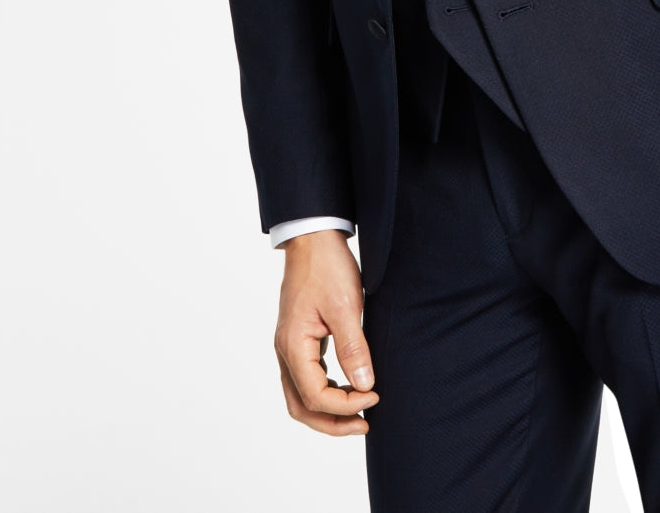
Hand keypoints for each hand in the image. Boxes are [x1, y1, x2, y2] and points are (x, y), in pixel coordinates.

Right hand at [273, 229, 379, 434]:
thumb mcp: (345, 306)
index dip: (345, 405)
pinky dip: (326, 390)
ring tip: (359, 410)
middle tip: (364, 422)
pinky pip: (307, 377)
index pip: (315, 396)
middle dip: (332, 421)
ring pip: (301, 395)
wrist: (313, 237)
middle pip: (301, 406)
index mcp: (293, 345)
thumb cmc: (326, 266)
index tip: (374, 397)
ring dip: (328, 409)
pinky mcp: (299, 338)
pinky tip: (349, 385)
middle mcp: (285, 350)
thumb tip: (364, 385)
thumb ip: (353, 348)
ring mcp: (290, 345)